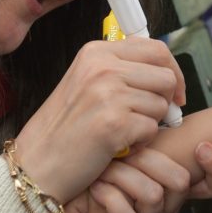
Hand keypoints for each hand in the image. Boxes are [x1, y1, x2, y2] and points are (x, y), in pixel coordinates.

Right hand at [12, 39, 185, 203]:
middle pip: (165, 77)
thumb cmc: (64, 129)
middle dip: (167, 101)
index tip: (174, 90)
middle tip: (151, 118)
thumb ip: (121, 71)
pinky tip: (118, 146)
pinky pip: (152, 130)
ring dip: (150, 124)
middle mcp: (102, 67)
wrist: (37, 163)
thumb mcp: (86, 84)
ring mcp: (108, 94)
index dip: (172, 70)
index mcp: (96, 53)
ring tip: (123, 133)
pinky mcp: (115, 123)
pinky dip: (141, 143)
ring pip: (161, 105)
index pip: (155, 48)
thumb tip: (167, 73)